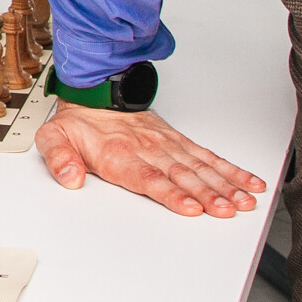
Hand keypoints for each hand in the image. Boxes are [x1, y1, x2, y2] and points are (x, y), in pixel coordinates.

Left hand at [34, 105, 264, 217]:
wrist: (96, 90)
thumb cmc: (79, 122)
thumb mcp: (54, 137)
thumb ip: (59, 159)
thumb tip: (69, 178)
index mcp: (119, 154)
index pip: (149, 177)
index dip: (171, 193)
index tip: (190, 208)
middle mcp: (148, 150)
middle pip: (182, 176)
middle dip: (207, 195)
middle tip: (227, 210)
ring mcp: (167, 146)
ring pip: (200, 168)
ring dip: (224, 186)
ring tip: (244, 202)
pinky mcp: (179, 142)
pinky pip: (208, 156)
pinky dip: (230, 170)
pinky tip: (247, 183)